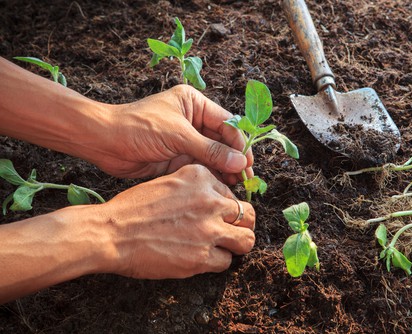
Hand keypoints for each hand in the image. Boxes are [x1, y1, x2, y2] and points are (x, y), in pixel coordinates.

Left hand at [95, 85, 252, 182]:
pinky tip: (221, 187)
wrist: (104, 142)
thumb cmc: (138, 127)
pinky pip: (200, 167)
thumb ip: (210, 150)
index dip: (240, 144)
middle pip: (222, 142)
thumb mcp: (178, 136)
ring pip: (213, 157)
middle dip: (235, 159)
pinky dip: (211, 177)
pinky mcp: (177, 158)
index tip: (249, 164)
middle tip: (247, 179)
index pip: (227, 124)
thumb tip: (240, 162)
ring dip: (225, 170)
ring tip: (237, 187)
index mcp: (194, 104)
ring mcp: (185, 141)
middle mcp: (193, 121)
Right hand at [102, 164, 255, 278]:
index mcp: (201, 177)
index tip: (218, 214)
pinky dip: (216, 262)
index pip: (232, 192)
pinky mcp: (202, 256)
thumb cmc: (133, 208)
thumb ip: (195, 187)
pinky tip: (202, 258)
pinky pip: (226, 262)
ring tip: (224, 247)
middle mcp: (210, 201)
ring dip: (236, 244)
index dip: (226, 206)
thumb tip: (213, 199)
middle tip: (232, 230)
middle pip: (248, 214)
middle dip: (242, 224)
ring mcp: (209, 229)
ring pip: (246, 240)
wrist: (111, 232)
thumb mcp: (168, 182)